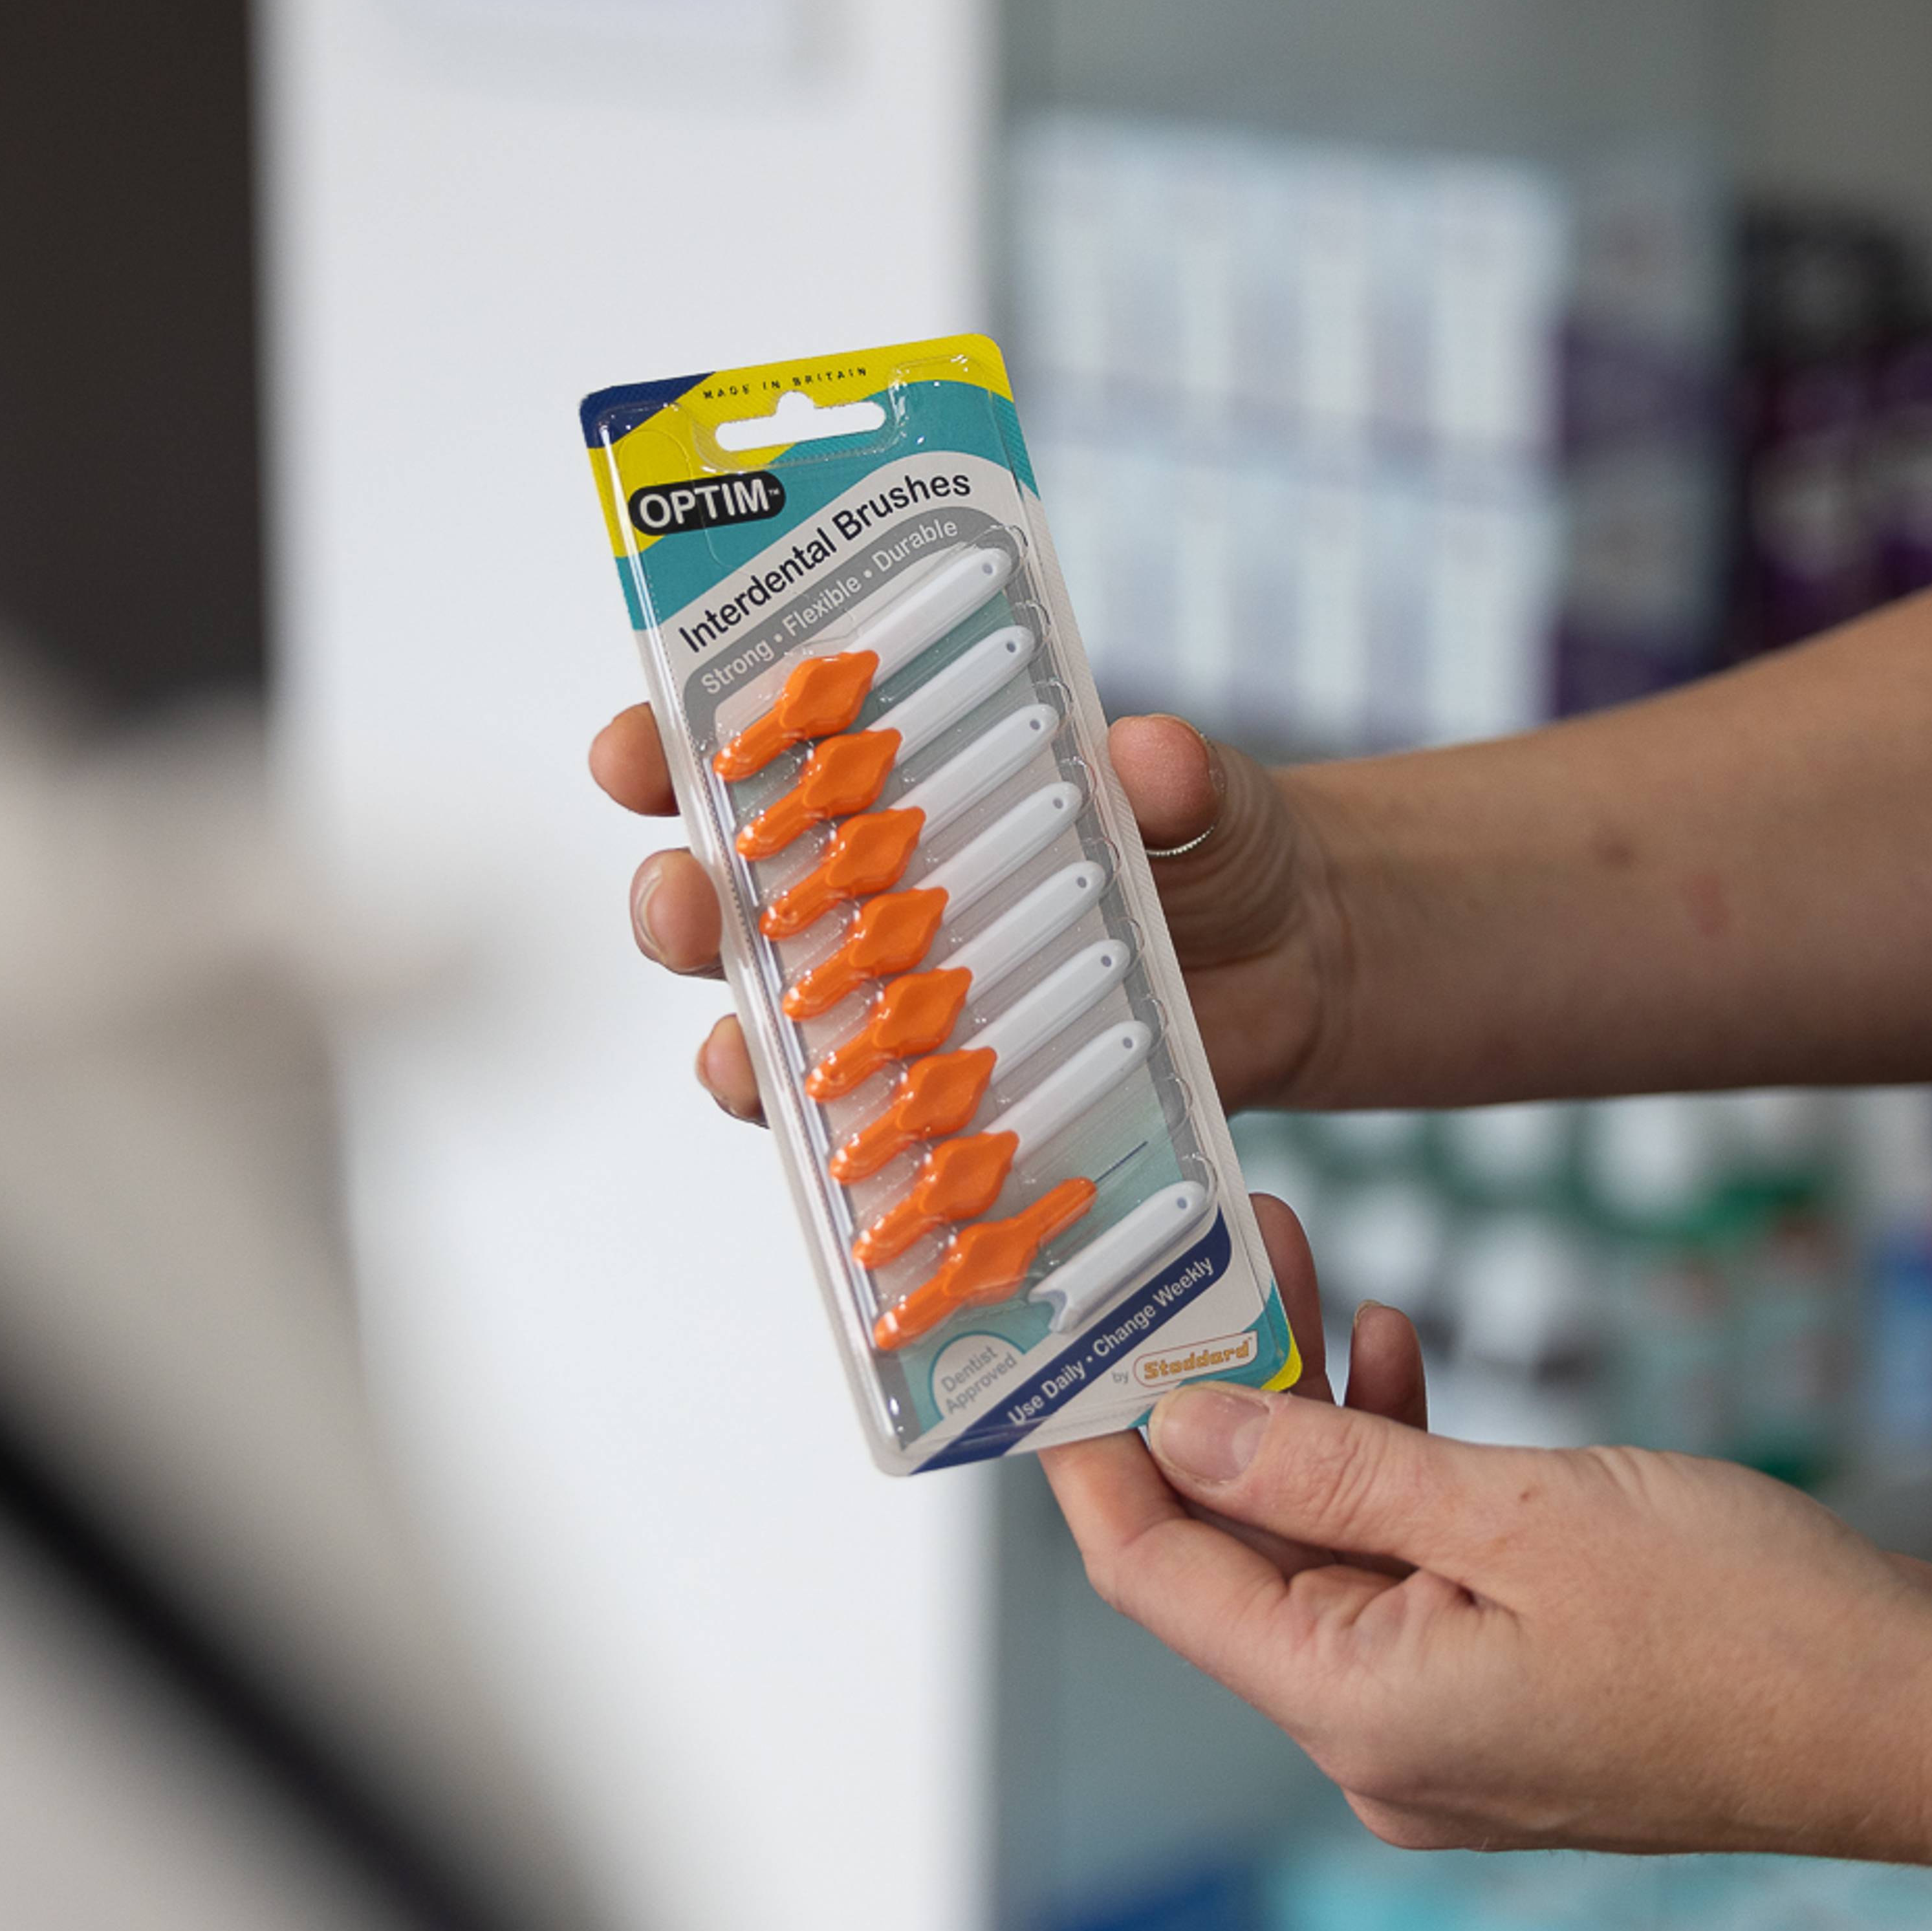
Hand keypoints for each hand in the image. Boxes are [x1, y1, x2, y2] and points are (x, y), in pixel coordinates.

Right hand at [588, 702, 1347, 1122]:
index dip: (669, 753)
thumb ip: (1179, 780)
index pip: (744, 760)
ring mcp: (898, 1016)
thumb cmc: (1213, 845)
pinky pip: (873, 1150)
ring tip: (746, 1056)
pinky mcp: (947, 1113)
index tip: (638, 752)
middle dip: (677, 905)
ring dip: (738, 1048)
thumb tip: (1150, 756)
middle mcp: (865, 903)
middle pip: (725, 907)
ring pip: (773, 1038)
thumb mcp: (1209, 797)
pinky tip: (859, 1178)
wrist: (1293, 964)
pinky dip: (854, 1166)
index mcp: (889, 788)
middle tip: (684, 905)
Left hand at [1045, 1206, 1931, 1867]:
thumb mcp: (1519, 1516)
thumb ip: (1333, 1471)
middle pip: (1236, 1555)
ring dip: (1306, 1417)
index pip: (1157, 1576)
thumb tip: (1184, 1430)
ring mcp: (1443, 1733)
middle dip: (1218, 1396)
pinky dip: (1391, 1474)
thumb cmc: (1749, 1629)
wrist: (1916, 1719)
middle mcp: (1376, 1746)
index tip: (1063, 1341)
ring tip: (1302, 1267)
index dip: (1097, 1456)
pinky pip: (1403, 1578)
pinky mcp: (1506, 1701)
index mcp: (1356, 1714)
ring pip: (1323, 1552)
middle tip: (1215, 1248)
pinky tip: (1393, 1358)